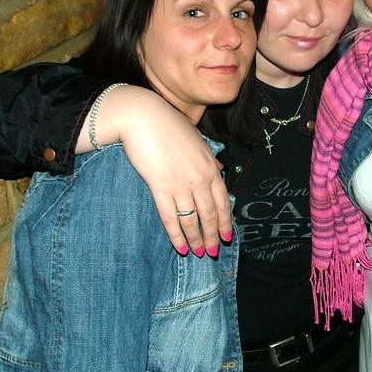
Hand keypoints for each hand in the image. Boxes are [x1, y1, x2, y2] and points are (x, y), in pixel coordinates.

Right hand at [88, 86, 232, 256]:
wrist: (145, 118)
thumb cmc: (170, 126)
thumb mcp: (198, 140)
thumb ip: (210, 158)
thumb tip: (221, 169)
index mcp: (211, 166)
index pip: (222, 201)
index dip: (224, 222)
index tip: (226, 237)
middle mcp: (200, 178)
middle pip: (209, 214)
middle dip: (212, 236)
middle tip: (213, 252)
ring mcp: (181, 184)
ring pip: (192, 220)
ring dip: (196, 240)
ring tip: (198, 254)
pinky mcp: (160, 188)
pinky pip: (171, 218)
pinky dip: (176, 235)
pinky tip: (180, 248)